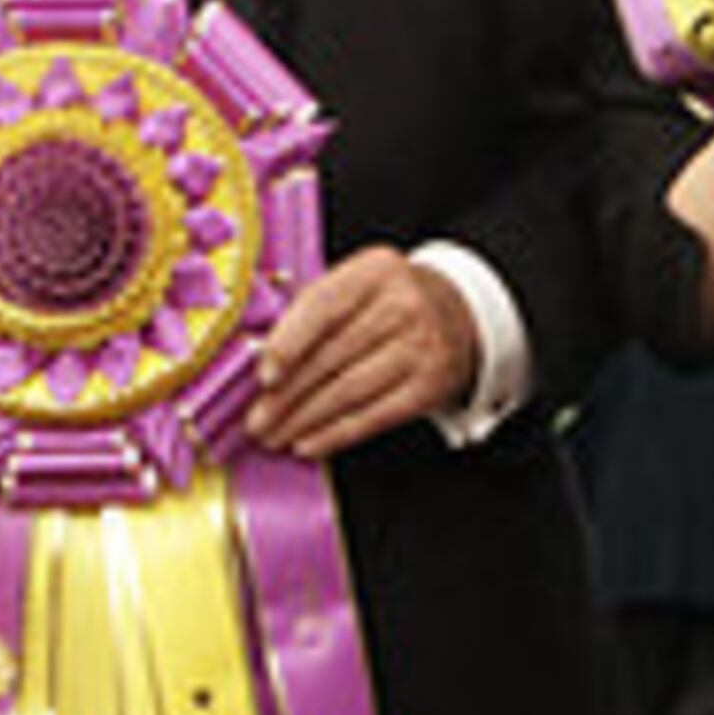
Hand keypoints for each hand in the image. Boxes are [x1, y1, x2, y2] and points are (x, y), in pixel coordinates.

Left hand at [252, 249, 479, 458]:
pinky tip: (309, 444)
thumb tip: (259, 361)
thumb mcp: (358, 284)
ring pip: (349, 391)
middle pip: (332, 356)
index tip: (264, 376)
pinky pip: (374, 416)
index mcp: (376, 270)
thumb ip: (313, 309)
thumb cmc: (389, 302)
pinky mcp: (431, 386)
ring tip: (274, 435)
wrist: (456, 314)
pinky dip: (336, 434)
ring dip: (304, 420)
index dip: (288, 344)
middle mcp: (405, 305)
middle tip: (256, 420)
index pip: (323, 307)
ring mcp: (423, 347)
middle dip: (286, 395)